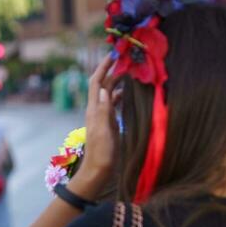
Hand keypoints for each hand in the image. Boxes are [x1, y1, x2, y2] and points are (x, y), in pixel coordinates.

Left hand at [67, 55, 119, 198]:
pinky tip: (129, 95)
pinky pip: (114, 105)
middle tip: (127, 61)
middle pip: (103, 85)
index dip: (104, 67)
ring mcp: (103, 117)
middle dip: (112, 71)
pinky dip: (121, 96)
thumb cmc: (101, 154)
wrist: (98, 172)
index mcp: (94, 110)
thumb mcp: (103, 132)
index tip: (114, 54)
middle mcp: (97, 110)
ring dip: (118, 83)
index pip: (96, 82)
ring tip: (131, 74)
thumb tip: (105, 90)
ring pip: (109, 94)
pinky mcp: (109, 124)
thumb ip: (104, 111)